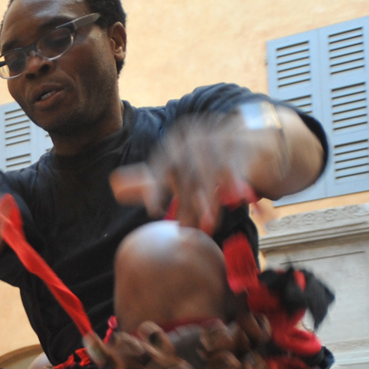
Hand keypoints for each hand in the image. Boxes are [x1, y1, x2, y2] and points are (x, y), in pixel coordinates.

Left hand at [111, 113, 273, 230]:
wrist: (253, 137)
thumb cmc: (209, 159)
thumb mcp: (178, 170)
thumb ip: (149, 181)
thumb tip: (115, 188)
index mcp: (177, 142)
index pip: (162, 166)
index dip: (155, 188)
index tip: (153, 211)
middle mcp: (197, 138)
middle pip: (187, 174)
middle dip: (187, 204)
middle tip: (187, 231)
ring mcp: (222, 139)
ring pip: (212, 173)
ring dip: (211, 201)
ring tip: (210, 224)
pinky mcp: (245, 146)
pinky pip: (240, 170)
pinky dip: (239, 189)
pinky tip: (238, 204)